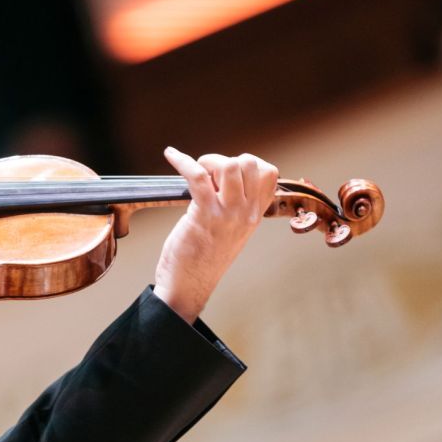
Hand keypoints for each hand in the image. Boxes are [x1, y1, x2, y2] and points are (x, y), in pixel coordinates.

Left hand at [153, 147, 277, 322]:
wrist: (188, 285)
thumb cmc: (203, 257)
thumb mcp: (231, 230)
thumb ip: (235, 207)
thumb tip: (221, 177)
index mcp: (255, 215)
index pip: (270, 174)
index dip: (246, 164)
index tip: (225, 175)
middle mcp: (246, 213)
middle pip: (251, 163)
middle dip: (226, 160)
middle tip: (208, 176)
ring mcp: (228, 214)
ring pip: (230, 166)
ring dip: (208, 161)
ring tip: (196, 172)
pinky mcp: (204, 215)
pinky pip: (197, 176)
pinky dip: (182, 161)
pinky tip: (172, 155)